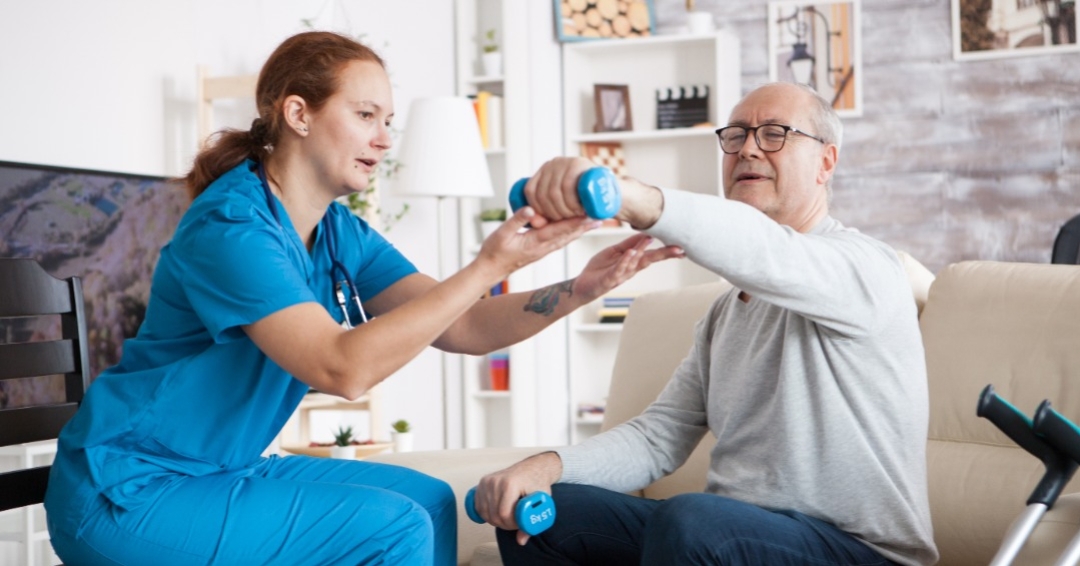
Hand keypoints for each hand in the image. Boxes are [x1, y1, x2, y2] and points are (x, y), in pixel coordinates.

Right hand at [473, 452, 561, 545]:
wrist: (533, 468)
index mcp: (510, 484)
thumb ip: (530, 522)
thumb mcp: (540, 502)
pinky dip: (486, 513)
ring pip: (485, 512)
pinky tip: (496, 513)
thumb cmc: (537, 484)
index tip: (519, 524)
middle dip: (504, 524)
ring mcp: (487, 481)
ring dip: (495, 520)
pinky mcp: (483, 482)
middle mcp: (496, 481)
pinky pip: (478, 505)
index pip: (504, 514)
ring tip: (507, 517)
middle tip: (514, 522)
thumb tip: (521, 540)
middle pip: (493, 515)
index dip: (511, 524)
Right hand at [475, 207, 599, 281]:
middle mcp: (543, 247)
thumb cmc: (494, 252)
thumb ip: (517, 220)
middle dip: (584, 225)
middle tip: (601, 216)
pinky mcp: (540, 250)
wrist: (491, 270)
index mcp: (535, 242)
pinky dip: (571, 233)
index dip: (575, 222)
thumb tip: (532, 209)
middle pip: (568, 234)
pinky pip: (559, 240)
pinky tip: (577, 229)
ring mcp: (543, 250)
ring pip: (566, 238)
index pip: (559, 230)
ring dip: (580, 229)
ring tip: (594, 221)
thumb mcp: (501, 234)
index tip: (589, 215)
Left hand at [521, 157, 593, 226]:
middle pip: (542, 193)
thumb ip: (546, 213)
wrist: (610, 193)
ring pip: (554, 192)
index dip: (536, 209)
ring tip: (574, 216)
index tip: (549, 220)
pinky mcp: (578, 163)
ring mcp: (565, 162)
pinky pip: (567, 186)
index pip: (530, 190)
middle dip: (553, 213)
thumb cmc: (583, 204)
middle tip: (567, 220)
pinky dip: (571, 203)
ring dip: (564, 210)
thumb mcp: (562, 207)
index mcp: (544, 171)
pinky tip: (579, 210)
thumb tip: (533, 221)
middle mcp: (553, 163)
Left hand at [572, 234, 684, 302]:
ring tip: (650, 240)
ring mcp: (620, 275)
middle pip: (649, 260)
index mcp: (632, 262)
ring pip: (634, 263)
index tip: (682, 246)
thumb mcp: (614, 252)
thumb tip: (645, 234)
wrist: (582, 285)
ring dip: (642, 251)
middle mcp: (630, 270)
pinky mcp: (608, 280)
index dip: (666, 251)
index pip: (652, 254)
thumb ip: (629, 243)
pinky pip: (618, 269)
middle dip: (664, 255)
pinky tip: (631, 252)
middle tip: (679, 250)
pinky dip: (625, 261)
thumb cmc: (599, 269)